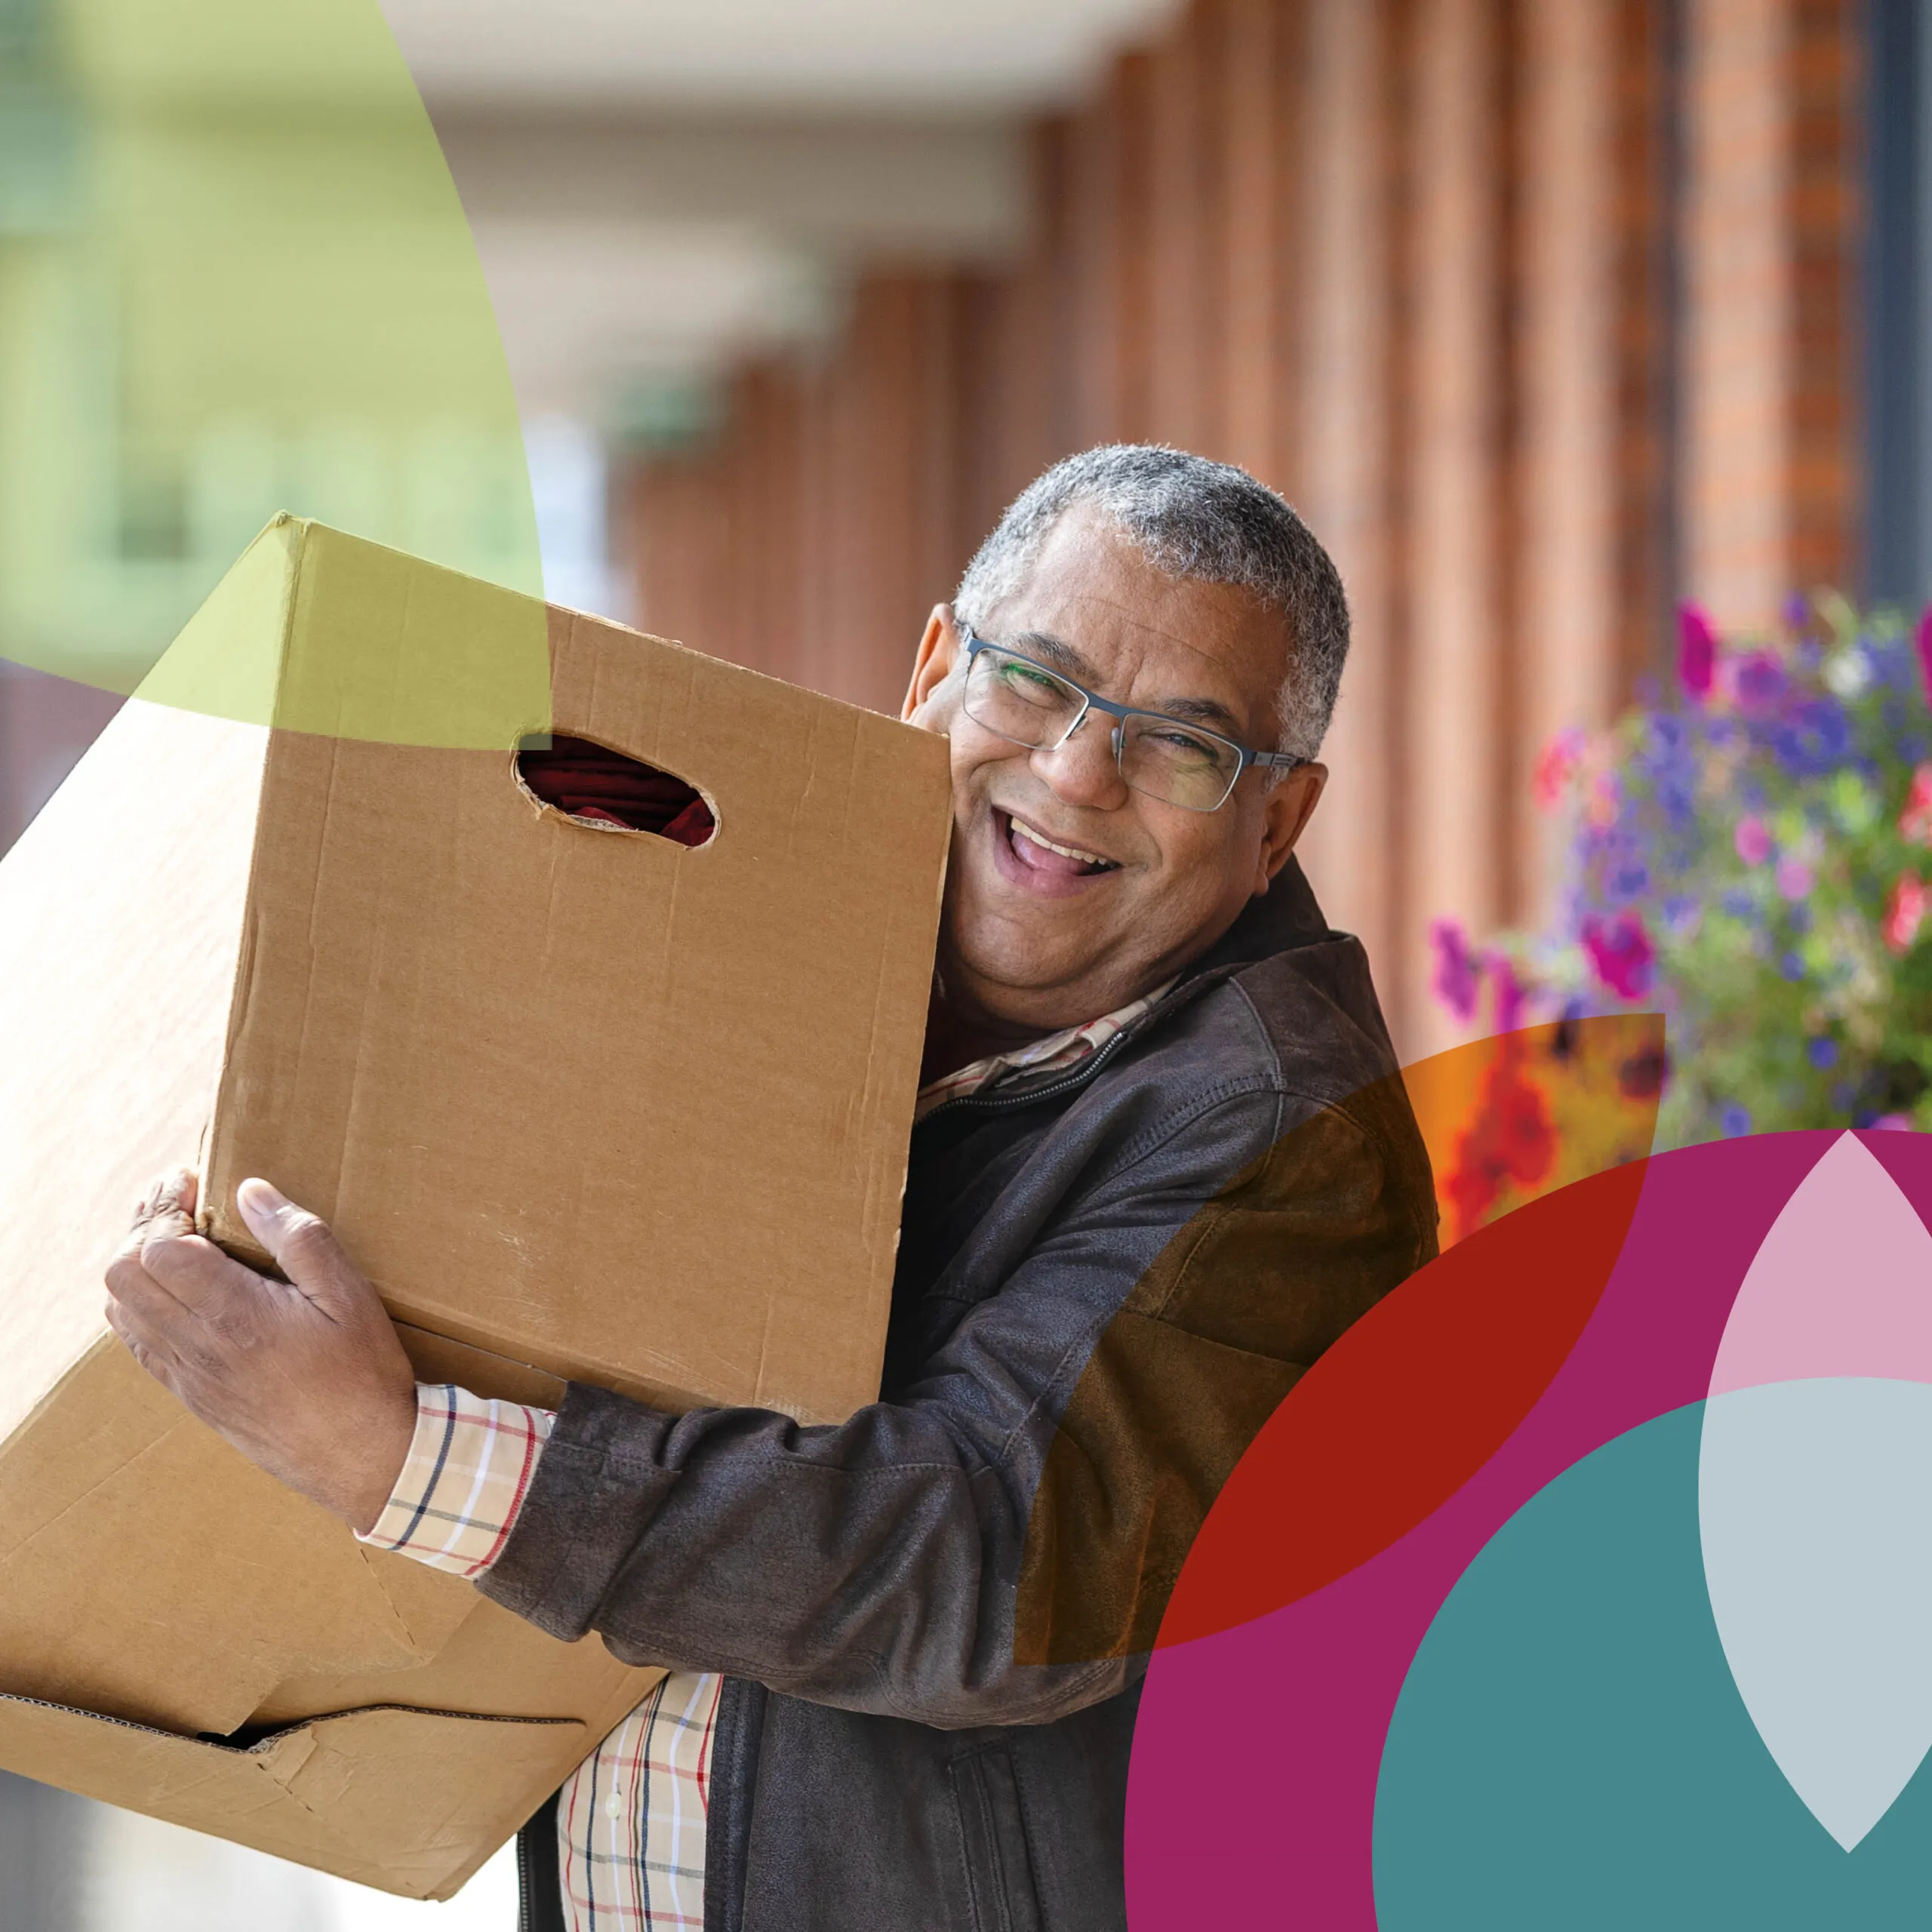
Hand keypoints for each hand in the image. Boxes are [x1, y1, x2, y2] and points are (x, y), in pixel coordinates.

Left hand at [104, 1171, 417, 1534]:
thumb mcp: (349, 1295)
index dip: (166, 1206)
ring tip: (177, 1239)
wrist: (363, 1460)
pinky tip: (178, 1289)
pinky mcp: (192, 1397)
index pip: (156, 1249)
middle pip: (122, 1274)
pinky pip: (138, 1343)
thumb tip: (249, 1191)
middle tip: (181, 1203)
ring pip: (121, 1308)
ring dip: (136, 1264)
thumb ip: (297, 1237)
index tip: (195, 1181)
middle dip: (142, 1226)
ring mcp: (188, 1376)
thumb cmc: (363, 1374)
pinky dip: (141, 1303)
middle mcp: (196, 1347)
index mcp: (233, 1316)